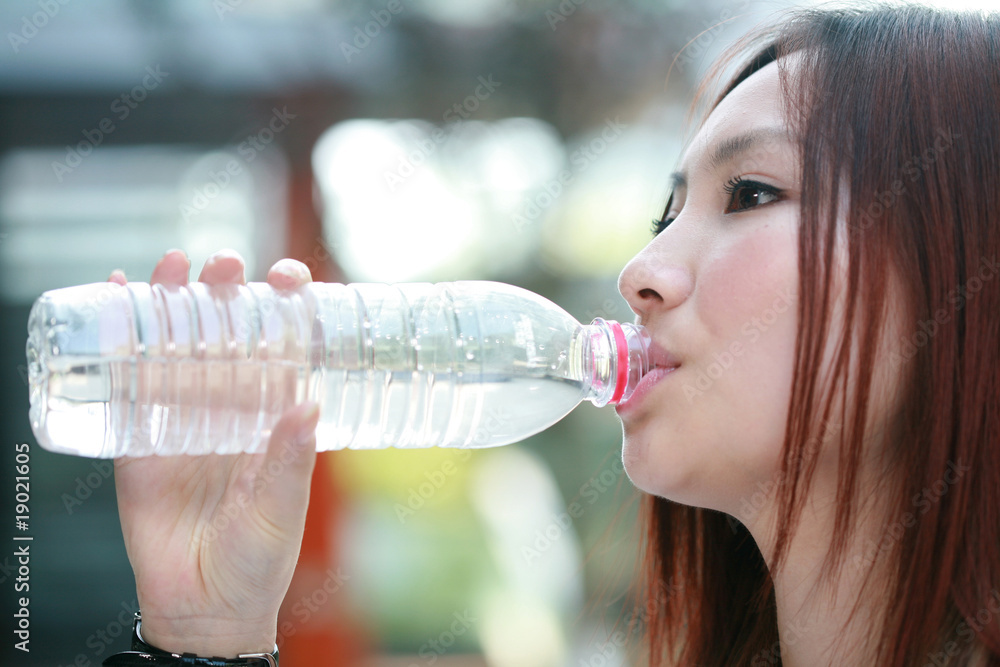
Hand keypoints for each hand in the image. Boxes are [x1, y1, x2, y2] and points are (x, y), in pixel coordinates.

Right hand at [108, 249, 317, 657]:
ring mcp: (182, 421)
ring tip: (175, 265)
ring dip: (174, 305)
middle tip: (227, 264)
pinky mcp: (139, 441)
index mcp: (272, 418)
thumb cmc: (258, 560)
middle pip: (226, 337)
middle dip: (225, 294)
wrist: (204, 607)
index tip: (293, 279)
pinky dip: (121, 344)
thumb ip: (290, 461)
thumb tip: (308, 404)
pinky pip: (128, 387)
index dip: (286, 312)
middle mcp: (229, 410)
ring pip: (176, 350)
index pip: (281, 350)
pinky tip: (118, 300)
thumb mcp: (281, 510)